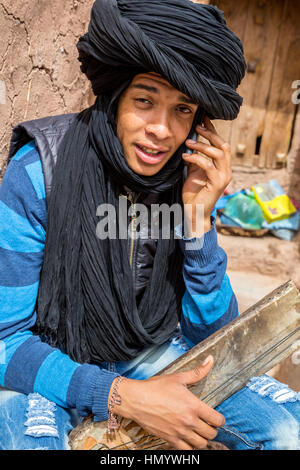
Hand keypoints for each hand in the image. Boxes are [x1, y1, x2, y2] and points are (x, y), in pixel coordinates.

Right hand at [109, 355, 224, 449]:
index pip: (217, 420)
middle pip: (211, 434)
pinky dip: (190, 447)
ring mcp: (179, 432)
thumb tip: (210, 360)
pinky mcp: (169, 439)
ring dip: (202, 439)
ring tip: (198, 432)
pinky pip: (186, 451)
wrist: (136, 399)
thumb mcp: (178, 377)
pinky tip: (187, 439)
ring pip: (201, 444)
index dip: (220, 419)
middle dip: (212, 429)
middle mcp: (188, 421)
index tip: (215, 417)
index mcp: (193, 406)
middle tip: (207, 424)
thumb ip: (197, 372)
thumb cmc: (155, 387)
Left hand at [182, 116, 231, 236]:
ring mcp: (223, 177)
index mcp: (222, 166)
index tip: (203, 118)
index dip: (213, 130)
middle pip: (223, 145)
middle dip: (210, 134)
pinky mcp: (217, 183)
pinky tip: (185, 156)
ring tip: (188, 142)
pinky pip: (208, 165)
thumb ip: (195, 159)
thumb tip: (189, 143)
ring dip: (203, 145)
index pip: (220, 144)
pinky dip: (196, 158)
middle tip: (197, 126)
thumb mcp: (193, 172)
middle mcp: (226, 170)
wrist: (195, 212)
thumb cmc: (194, 194)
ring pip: (218, 153)